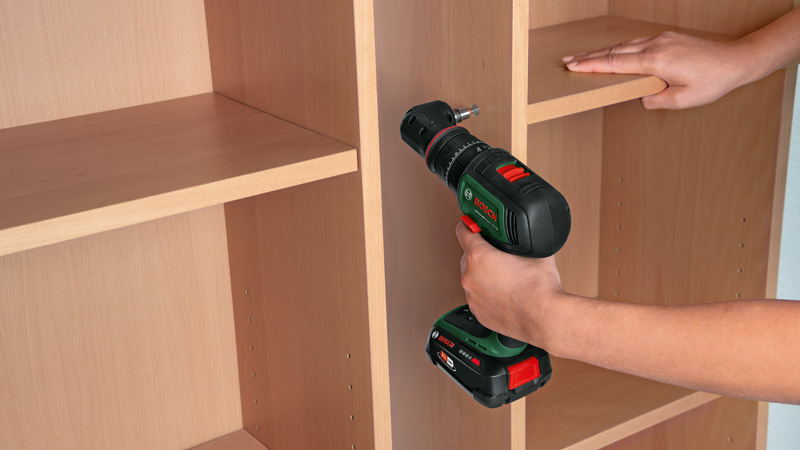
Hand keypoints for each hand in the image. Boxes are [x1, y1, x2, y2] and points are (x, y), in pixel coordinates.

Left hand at [455, 222, 564, 346]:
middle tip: (497, 255)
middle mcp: (471, 277)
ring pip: (472, 278)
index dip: (469, 225)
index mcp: (479, 256)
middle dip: (480, 254)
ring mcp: (473, 297)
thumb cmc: (539, 289)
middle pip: (467, 256)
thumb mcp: (535, 251)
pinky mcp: (478, 312)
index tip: (470, 224)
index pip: (463, 231)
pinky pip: (478, 297)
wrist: (545, 317)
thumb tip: (526, 234)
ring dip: (483, 275)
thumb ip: (523, 239)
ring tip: (504, 277)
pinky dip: (486, 294)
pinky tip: (503, 293)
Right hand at [562, 32, 757, 108]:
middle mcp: (655, 46)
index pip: (615, 63)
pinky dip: (619, 48)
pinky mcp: (667, 38)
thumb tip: (640, 98)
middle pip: (614, 51)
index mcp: (655, 61)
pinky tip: (613, 53)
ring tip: (584, 57)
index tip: (573, 66)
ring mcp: (661, 39)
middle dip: (589, 56)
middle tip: (568, 61)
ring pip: (624, 45)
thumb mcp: (682, 100)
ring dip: (602, 52)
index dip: (591, 65)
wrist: (735, 61)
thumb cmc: (712, 82)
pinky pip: (636, 42)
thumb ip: (655, 100)